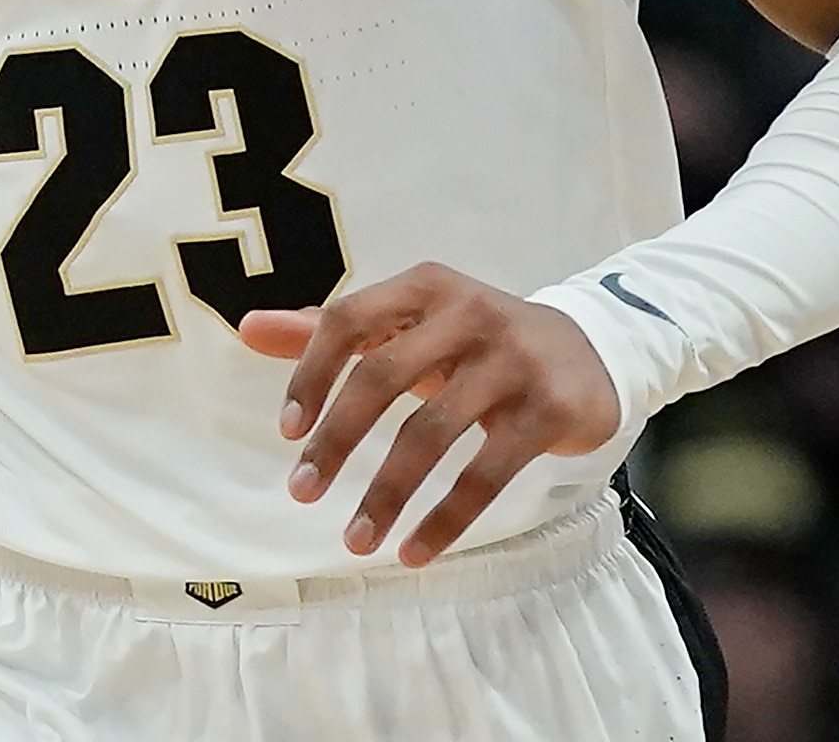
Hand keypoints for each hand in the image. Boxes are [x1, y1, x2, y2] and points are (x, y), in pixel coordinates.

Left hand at [237, 263, 620, 568]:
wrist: (591, 349)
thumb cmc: (477, 341)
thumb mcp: (412, 325)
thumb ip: (335, 332)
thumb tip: (247, 327)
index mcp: (425, 286)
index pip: (348, 321)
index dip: (310, 375)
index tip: (286, 432)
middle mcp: (468, 312)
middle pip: (384, 376)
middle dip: (336, 440)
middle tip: (303, 492)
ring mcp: (513, 359)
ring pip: (432, 432)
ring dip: (387, 493)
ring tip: (357, 539)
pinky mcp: (548, 409)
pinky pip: (486, 473)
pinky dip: (445, 519)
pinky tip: (416, 551)